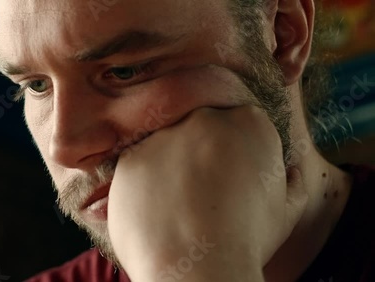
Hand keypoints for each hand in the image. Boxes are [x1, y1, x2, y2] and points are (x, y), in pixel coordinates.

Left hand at [107, 105, 307, 280]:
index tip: (229, 176)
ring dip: (170, 167)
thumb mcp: (286, 211)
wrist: (199, 270)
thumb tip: (289, 171)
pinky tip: (156, 210)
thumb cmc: (248, 241)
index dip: (234, 152)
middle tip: (201, 191)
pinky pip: (137, 166)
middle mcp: (203, 119)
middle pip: (199, 129)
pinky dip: (144, 185)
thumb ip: (291, 182)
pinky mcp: (130, 160)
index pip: (238, 123)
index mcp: (248, 122)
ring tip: (177, 206)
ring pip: (165, 146)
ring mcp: (162, 137)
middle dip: (200, 154)